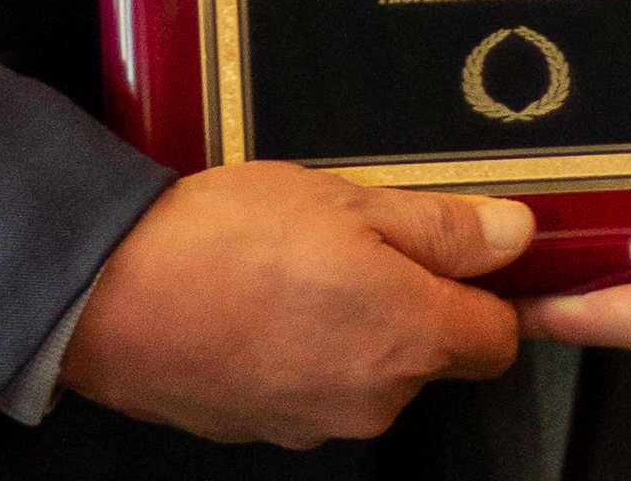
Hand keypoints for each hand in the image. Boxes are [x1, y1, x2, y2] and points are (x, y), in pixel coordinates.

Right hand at [60, 161, 529, 444]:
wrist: (116, 295)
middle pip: (431, 354)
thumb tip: (514, 235)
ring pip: (372, 370)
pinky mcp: (272, 430)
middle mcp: (374, 399)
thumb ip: (442, 225)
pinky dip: (307, 347)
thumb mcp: (349, 201)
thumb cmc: (226, 239)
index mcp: (406, 338)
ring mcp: (319, 423)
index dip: (488, 290)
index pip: (497, 339)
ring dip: (355, 322)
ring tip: (300, 260)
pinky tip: (265, 298)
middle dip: (411, 298)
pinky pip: (318, 386)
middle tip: (358, 236)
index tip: (466, 252)